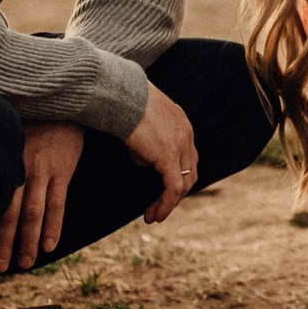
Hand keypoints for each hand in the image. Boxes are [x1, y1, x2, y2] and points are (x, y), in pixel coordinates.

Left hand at [0, 122, 83, 272]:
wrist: (59, 106)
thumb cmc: (26, 124)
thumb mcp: (3, 137)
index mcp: (2, 162)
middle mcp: (19, 168)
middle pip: (10, 212)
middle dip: (4, 242)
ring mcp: (43, 170)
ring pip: (34, 212)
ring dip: (28, 241)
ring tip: (23, 264)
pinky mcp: (63, 171)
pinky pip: (58, 203)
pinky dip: (54, 226)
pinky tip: (49, 246)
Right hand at [121, 82, 198, 223]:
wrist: (118, 93)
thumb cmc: (121, 101)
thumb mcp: (138, 120)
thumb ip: (145, 139)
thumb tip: (143, 159)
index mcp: (181, 122)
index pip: (187, 155)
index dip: (176, 174)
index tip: (161, 188)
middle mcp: (186, 134)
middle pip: (189, 171)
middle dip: (176, 192)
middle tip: (159, 205)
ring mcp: (180, 145)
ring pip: (183, 184)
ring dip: (169, 203)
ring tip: (154, 215)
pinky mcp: (169, 157)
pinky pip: (173, 189)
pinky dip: (166, 204)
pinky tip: (154, 215)